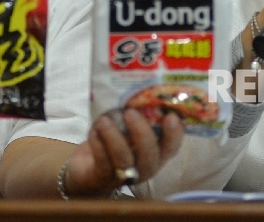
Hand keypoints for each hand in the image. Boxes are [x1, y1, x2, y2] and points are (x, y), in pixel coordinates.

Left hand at [63, 109, 183, 195]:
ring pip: (123, 160)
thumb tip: (138, 87)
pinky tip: (93, 131)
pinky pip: (102, 162)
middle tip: (130, 112)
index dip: (174, 134)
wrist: (89, 168)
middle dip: (142, 133)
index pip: (171, 147)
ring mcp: (124, 175)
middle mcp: (144, 167)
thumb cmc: (115, 141)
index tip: (172, 116)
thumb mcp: (128, 128)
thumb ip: (137, 115)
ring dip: (114, 138)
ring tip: (104, 120)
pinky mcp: (102, 177)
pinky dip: (98, 144)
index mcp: (156, 153)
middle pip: (149, 156)